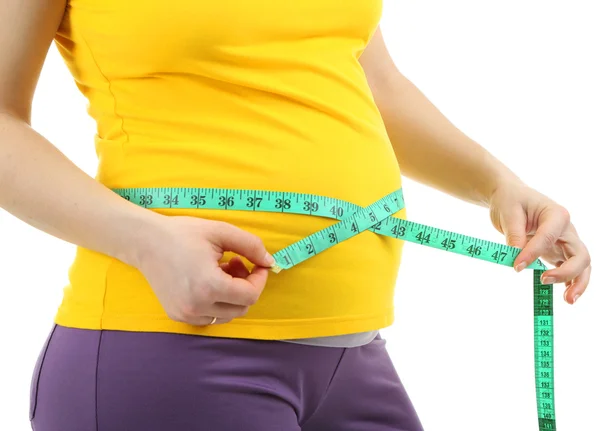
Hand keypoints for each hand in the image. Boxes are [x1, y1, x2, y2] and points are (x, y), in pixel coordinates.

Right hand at [132, 215, 274, 324]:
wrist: (146, 242)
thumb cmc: (183, 233)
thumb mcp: (221, 231)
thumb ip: (251, 246)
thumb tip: (270, 262)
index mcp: (209, 286)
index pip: (250, 296)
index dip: (259, 279)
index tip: (257, 264)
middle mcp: (197, 306)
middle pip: (241, 308)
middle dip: (246, 286)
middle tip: (236, 262)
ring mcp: (186, 314)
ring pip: (227, 315)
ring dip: (232, 295)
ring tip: (221, 270)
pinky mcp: (178, 315)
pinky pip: (211, 316)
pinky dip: (217, 302)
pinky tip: (208, 280)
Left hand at [489, 181, 590, 303]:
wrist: (511, 198)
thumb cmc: (511, 201)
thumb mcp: (508, 212)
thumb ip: (514, 234)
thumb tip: (516, 257)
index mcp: (556, 214)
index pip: (548, 237)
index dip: (533, 253)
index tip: (516, 266)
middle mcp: (566, 229)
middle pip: (579, 254)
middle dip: (568, 272)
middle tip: (545, 281)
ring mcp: (564, 242)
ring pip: (581, 265)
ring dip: (577, 282)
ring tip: (568, 300)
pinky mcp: (558, 252)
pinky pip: (570, 269)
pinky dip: (570, 282)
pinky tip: (565, 295)